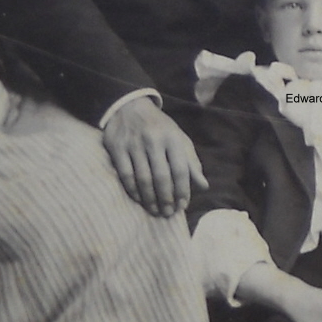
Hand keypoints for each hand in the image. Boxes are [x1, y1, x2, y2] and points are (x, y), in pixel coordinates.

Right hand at [102, 98, 206, 217]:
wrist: (130, 107)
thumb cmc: (160, 127)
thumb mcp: (179, 139)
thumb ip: (191, 162)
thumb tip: (204, 186)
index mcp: (174, 138)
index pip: (181, 170)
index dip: (182, 191)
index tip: (182, 206)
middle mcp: (155, 141)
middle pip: (162, 176)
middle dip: (166, 198)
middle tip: (167, 214)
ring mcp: (134, 144)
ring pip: (143, 178)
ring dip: (150, 198)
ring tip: (155, 210)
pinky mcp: (117, 148)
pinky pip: (125, 175)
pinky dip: (133, 190)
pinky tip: (139, 199)